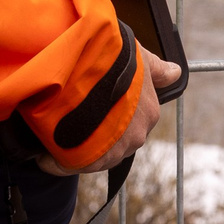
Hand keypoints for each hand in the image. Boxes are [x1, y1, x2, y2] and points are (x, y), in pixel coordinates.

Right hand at [43, 52, 181, 175]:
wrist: (82, 72)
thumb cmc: (112, 61)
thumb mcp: (138, 58)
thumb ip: (157, 70)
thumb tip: (176, 72)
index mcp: (149, 113)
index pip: (134, 121)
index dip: (112, 112)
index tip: (96, 101)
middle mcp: (136, 136)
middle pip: (116, 140)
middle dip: (97, 130)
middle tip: (76, 111)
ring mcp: (113, 152)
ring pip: (94, 154)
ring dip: (78, 144)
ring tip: (59, 124)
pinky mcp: (87, 163)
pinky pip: (69, 165)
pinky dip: (56, 158)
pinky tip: (46, 142)